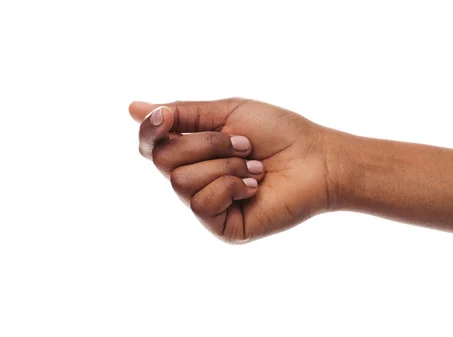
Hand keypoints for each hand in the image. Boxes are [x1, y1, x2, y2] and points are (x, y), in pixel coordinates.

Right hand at [129, 98, 336, 242]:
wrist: (317, 159)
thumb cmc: (279, 133)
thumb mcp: (227, 113)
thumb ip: (182, 114)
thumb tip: (134, 108)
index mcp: (194, 151)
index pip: (151, 146)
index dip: (150, 131)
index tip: (166, 118)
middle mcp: (196, 179)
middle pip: (163, 160)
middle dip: (207, 145)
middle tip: (244, 144)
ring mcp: (209, 204)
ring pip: (181, 182)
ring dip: (225, 166)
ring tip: (254, 168)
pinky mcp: (223, 227)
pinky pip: (202, 204)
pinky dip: (231, 187)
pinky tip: (254, 187)